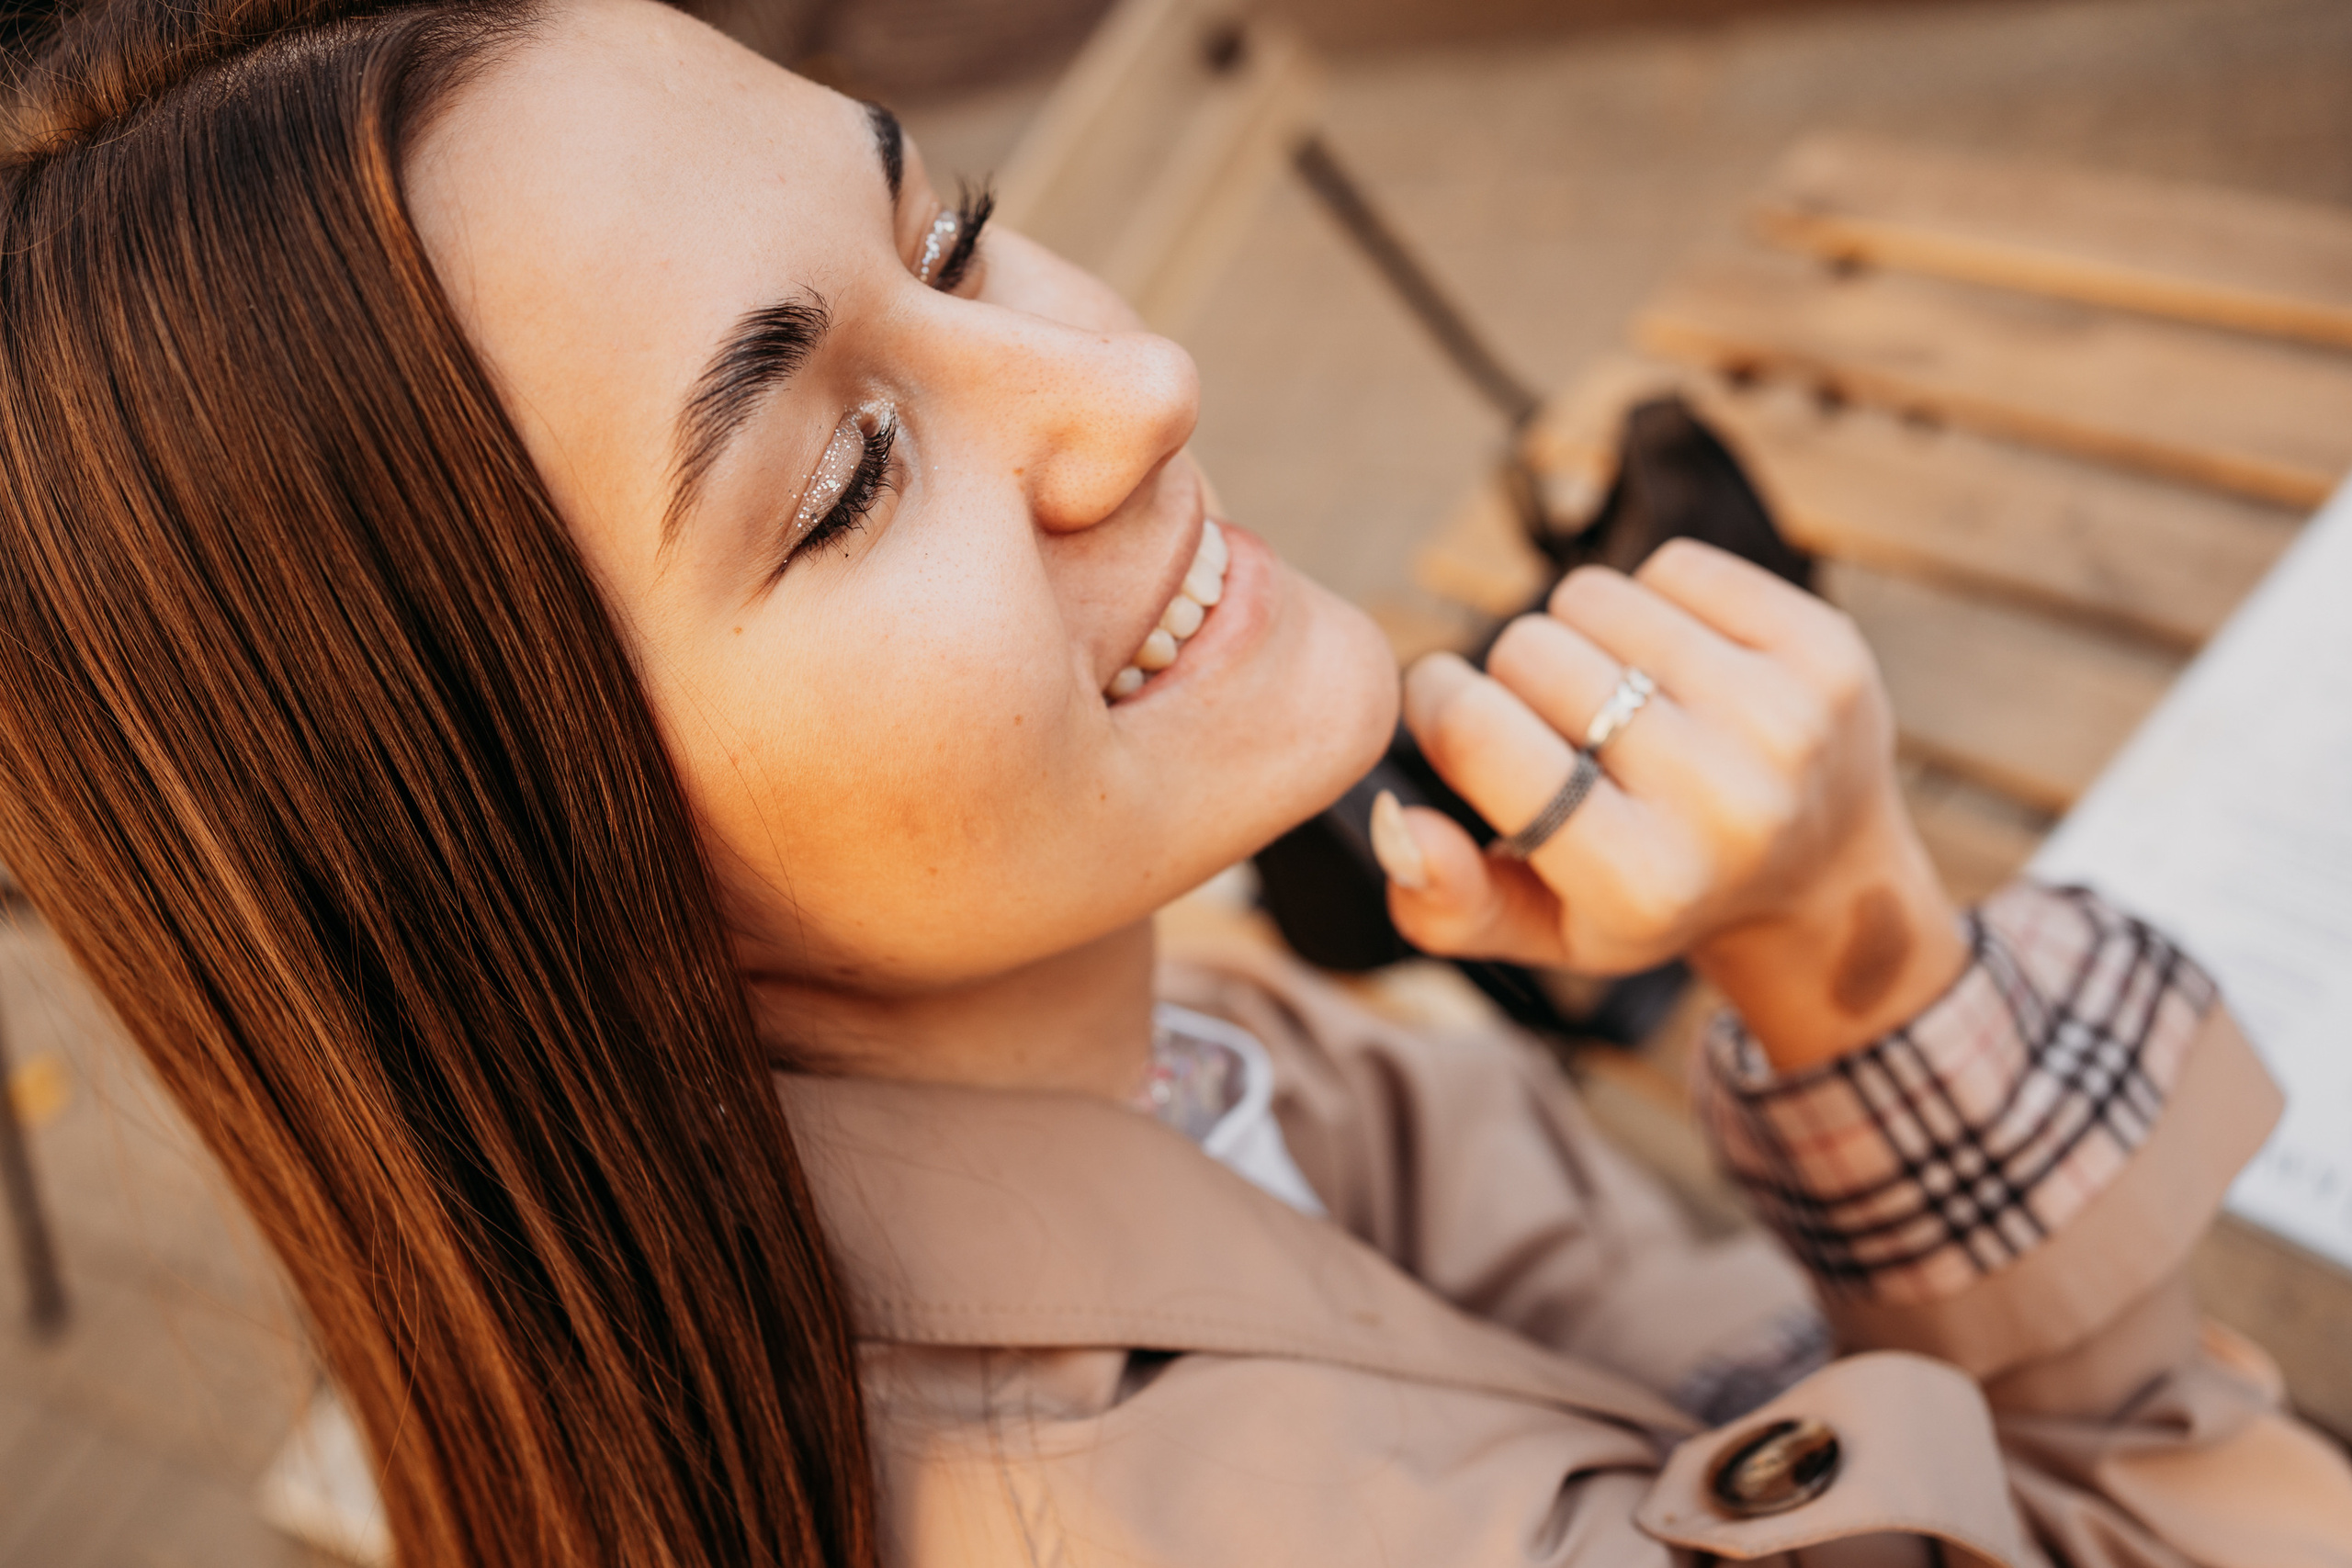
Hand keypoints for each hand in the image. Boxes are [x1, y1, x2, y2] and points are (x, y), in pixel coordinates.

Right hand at [1371, 540, 1967, 1069]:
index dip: (1434, 701)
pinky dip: (1656, 604)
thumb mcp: (1546, 932)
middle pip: (1527, 652)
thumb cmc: (1654, 895)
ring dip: (1582, 636)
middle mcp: (1723, 801)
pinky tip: (1681, 668)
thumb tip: (1395, 822)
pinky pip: (1672, 567)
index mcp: (1638, 881)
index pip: (1476, 731)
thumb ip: (1447, 904)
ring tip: (1618, 696)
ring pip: (1592, 597)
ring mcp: (1785, 717)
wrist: (1829, 876)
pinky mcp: (1825, 647)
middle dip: (1515, 677)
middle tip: (1557, 726)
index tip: (1447, 709)